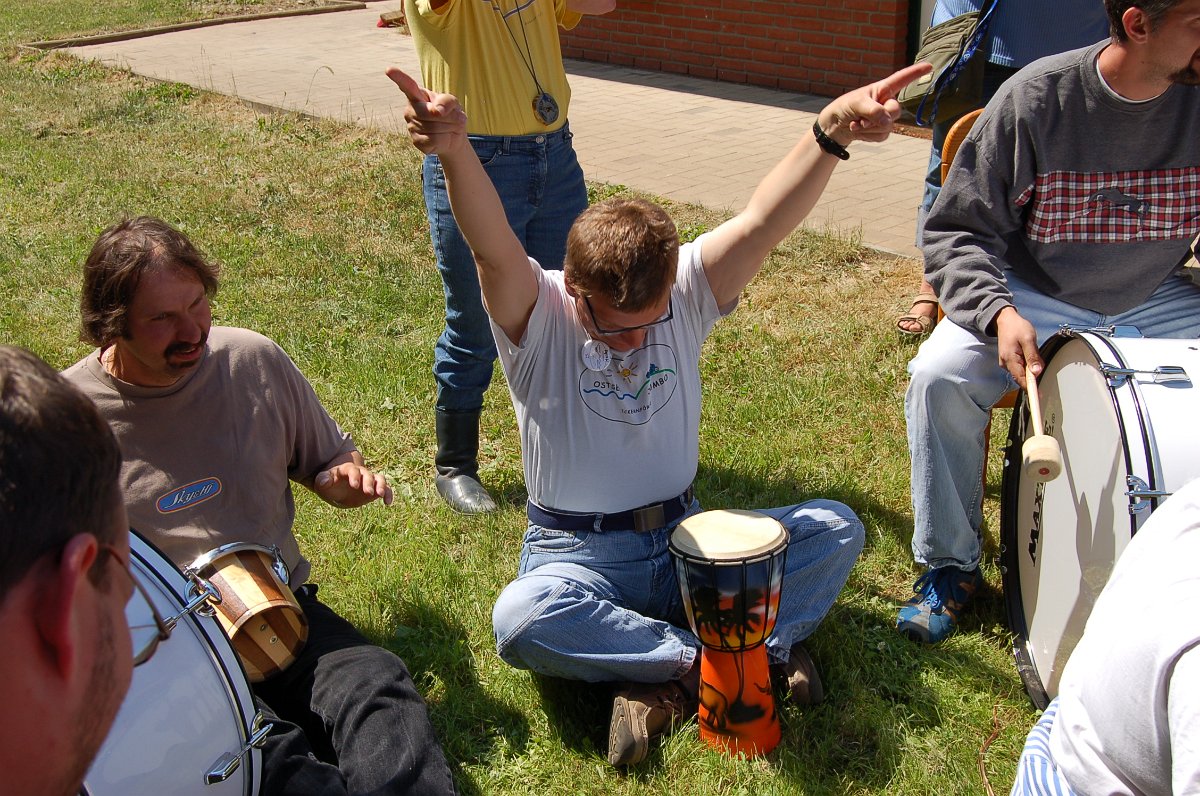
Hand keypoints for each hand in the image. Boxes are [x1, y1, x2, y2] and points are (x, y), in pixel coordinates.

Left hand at [314, 462, 393, 507]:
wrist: (337, 489)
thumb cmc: (329, 484)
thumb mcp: (322, 482)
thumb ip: (323, 480)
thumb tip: (324, 481)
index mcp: (348, 470)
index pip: (353, 470)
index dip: (354, 477)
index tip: (354, 486)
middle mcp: (361, 473)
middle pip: (368, 474)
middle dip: (369, 482)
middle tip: (368, 493)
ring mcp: (369, 480)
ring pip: (379, 478)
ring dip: (382, 485)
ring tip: (381, 495)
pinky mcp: (375, 489)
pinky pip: (386, 489)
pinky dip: (388, 494)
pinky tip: (387, 503)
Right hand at [385, 67, 467, 155]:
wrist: (453, 137)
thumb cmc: (450, 114)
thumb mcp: (454, 103)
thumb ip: (447, 101)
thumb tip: (437, 111)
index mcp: (417, 95)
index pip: (407, 86)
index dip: (399, 78)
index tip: (389, 69)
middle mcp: (410, 110)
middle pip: (429, 113)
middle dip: (448, 117)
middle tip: (456, 118)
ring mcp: (411, 126)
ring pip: (434, 128)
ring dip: (449, 128)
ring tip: (450, 127)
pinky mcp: (416, 141)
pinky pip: (434, 140)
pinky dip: (445, 139)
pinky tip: (444, 137)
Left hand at [816, 63, 932, 145]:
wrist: (836, 125)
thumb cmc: (846, 107)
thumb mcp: (856, 104)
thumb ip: (873, 111)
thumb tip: (888, 122)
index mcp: (883, 89)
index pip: (902, 79)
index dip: (916, 73)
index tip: (929, 67)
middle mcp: (888, 102)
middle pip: (895, 111)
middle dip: (878, 118)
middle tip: (861, 119)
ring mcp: (886, 117)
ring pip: (887, 127)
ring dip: (868, 128)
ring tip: (856, 123)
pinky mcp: (883, 131)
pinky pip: (882, 136)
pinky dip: (867, 135)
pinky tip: (858, 130)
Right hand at [994, 306, 1041, 388]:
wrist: (1005, 320)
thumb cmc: (1017, 327)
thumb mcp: (1028, 339)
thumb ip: (1033, 356)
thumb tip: (1037, 372)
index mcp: (1010, 359)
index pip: (1021, 379)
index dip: (1030, 390)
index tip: (1038, 398)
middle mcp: (1006, 364)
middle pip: (1023, 377)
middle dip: (1033, 374)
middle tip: (1039, 359)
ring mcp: (1007, 363)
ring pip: (1023, 372)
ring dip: (1031, 367)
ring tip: (1032, 350)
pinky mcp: (1010, 361)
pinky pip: (1021, 368)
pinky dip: (1028, 364)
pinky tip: (1028, 352)